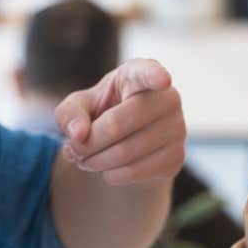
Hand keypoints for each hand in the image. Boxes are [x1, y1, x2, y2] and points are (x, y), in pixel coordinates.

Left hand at [53, 58, 185, 185]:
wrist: (125, 141)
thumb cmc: (101, 113)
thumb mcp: (78, 106)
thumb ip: (70, 113)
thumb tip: (78, 135)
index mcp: (140, 74)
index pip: (149, 72)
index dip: (155, 75)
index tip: (161, 79)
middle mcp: (167, 98)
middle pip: (116, 124)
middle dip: (87, 144)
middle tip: (73, 151)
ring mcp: (177, 128)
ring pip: (125, 152)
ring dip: (95, 163)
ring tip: (85, 161)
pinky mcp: (178, 157)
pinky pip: (137, 172)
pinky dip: (112, 175)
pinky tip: (106, 170)